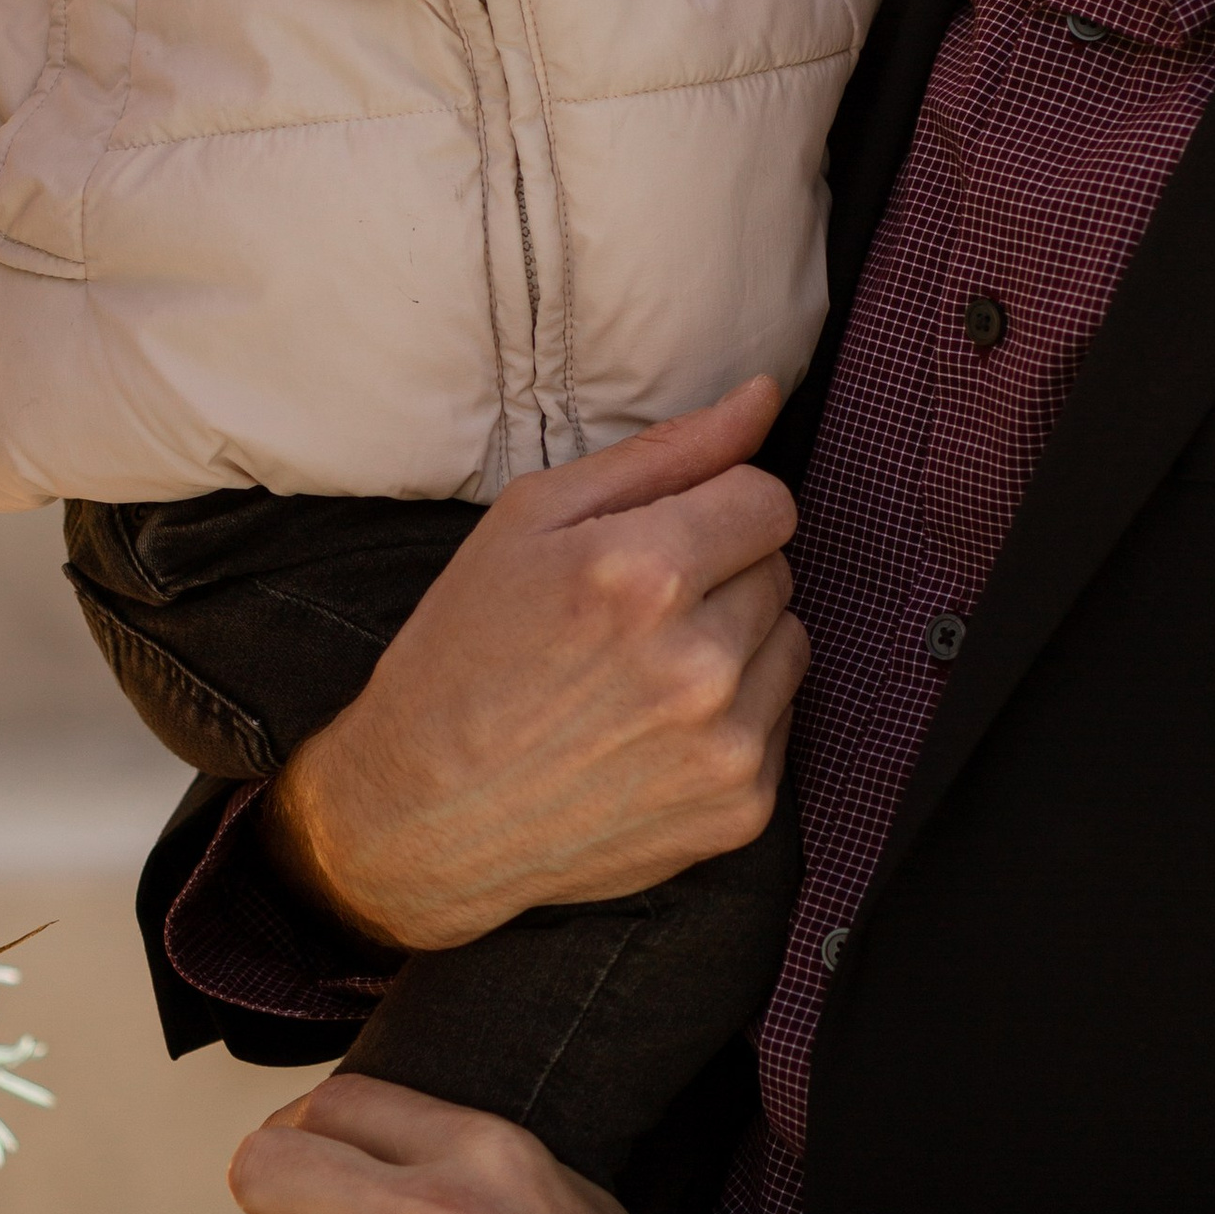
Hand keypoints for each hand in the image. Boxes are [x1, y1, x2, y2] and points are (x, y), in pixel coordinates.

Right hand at [259, 377, 805, 952]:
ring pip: (790, 643)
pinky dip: (733, 716)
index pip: (768, 499)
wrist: (424, 817)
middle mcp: (698, 662)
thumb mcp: (532, 520)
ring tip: (642, 672)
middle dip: (721, 574)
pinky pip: (781, 721)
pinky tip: (654, 730)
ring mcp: (725, 744)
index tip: (663, 536)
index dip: (715, 507)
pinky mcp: (741, 809)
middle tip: (630, 613)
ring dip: (737, 643)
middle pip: (780, 569)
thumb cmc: (465, 652)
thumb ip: (664, 452)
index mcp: (643, 573)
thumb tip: (764, 396)